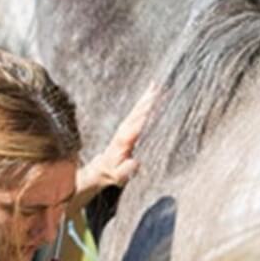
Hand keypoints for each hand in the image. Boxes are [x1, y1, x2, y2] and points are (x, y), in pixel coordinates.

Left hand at [74, 83, 158, 206]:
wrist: (102, 170)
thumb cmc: (112, 173)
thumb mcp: (118, 176)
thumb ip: (126, 170)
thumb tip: (135, 162)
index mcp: (124, 140)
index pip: (136, 125)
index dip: (144, 115)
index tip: (153, 105)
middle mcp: (124, 131)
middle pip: (137, 112)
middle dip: (147, 100)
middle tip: (157, 88)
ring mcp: (124, 128)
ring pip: (136, 110)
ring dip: (146, 97)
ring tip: (155, 85)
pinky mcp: (126, 127)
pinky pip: (137, 112)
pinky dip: (143, 102)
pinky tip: (150, 94)